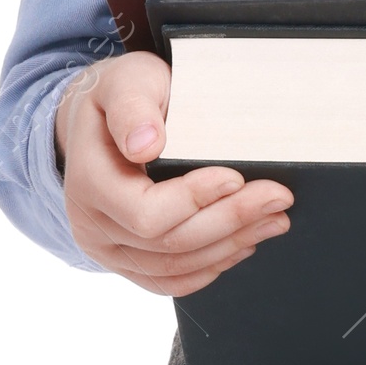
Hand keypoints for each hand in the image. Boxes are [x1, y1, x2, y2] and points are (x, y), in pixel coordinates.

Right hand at [55, 52, 291, 295]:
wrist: (104, 124)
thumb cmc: (123, 98)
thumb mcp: (125, 82)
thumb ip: (132, 106)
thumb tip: (146, 144)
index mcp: (87, 182)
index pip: (145, 213)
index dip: (195, 200)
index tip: (236, 177)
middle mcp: (91, 226)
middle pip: (168, 244)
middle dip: (230, 221)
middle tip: (277, 198)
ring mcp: (108, 252)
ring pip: (176, 268)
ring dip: (231, 245)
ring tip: (274, 219)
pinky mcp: (129, 265)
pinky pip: (172, 282)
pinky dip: (213, 266)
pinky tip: (243, 244)